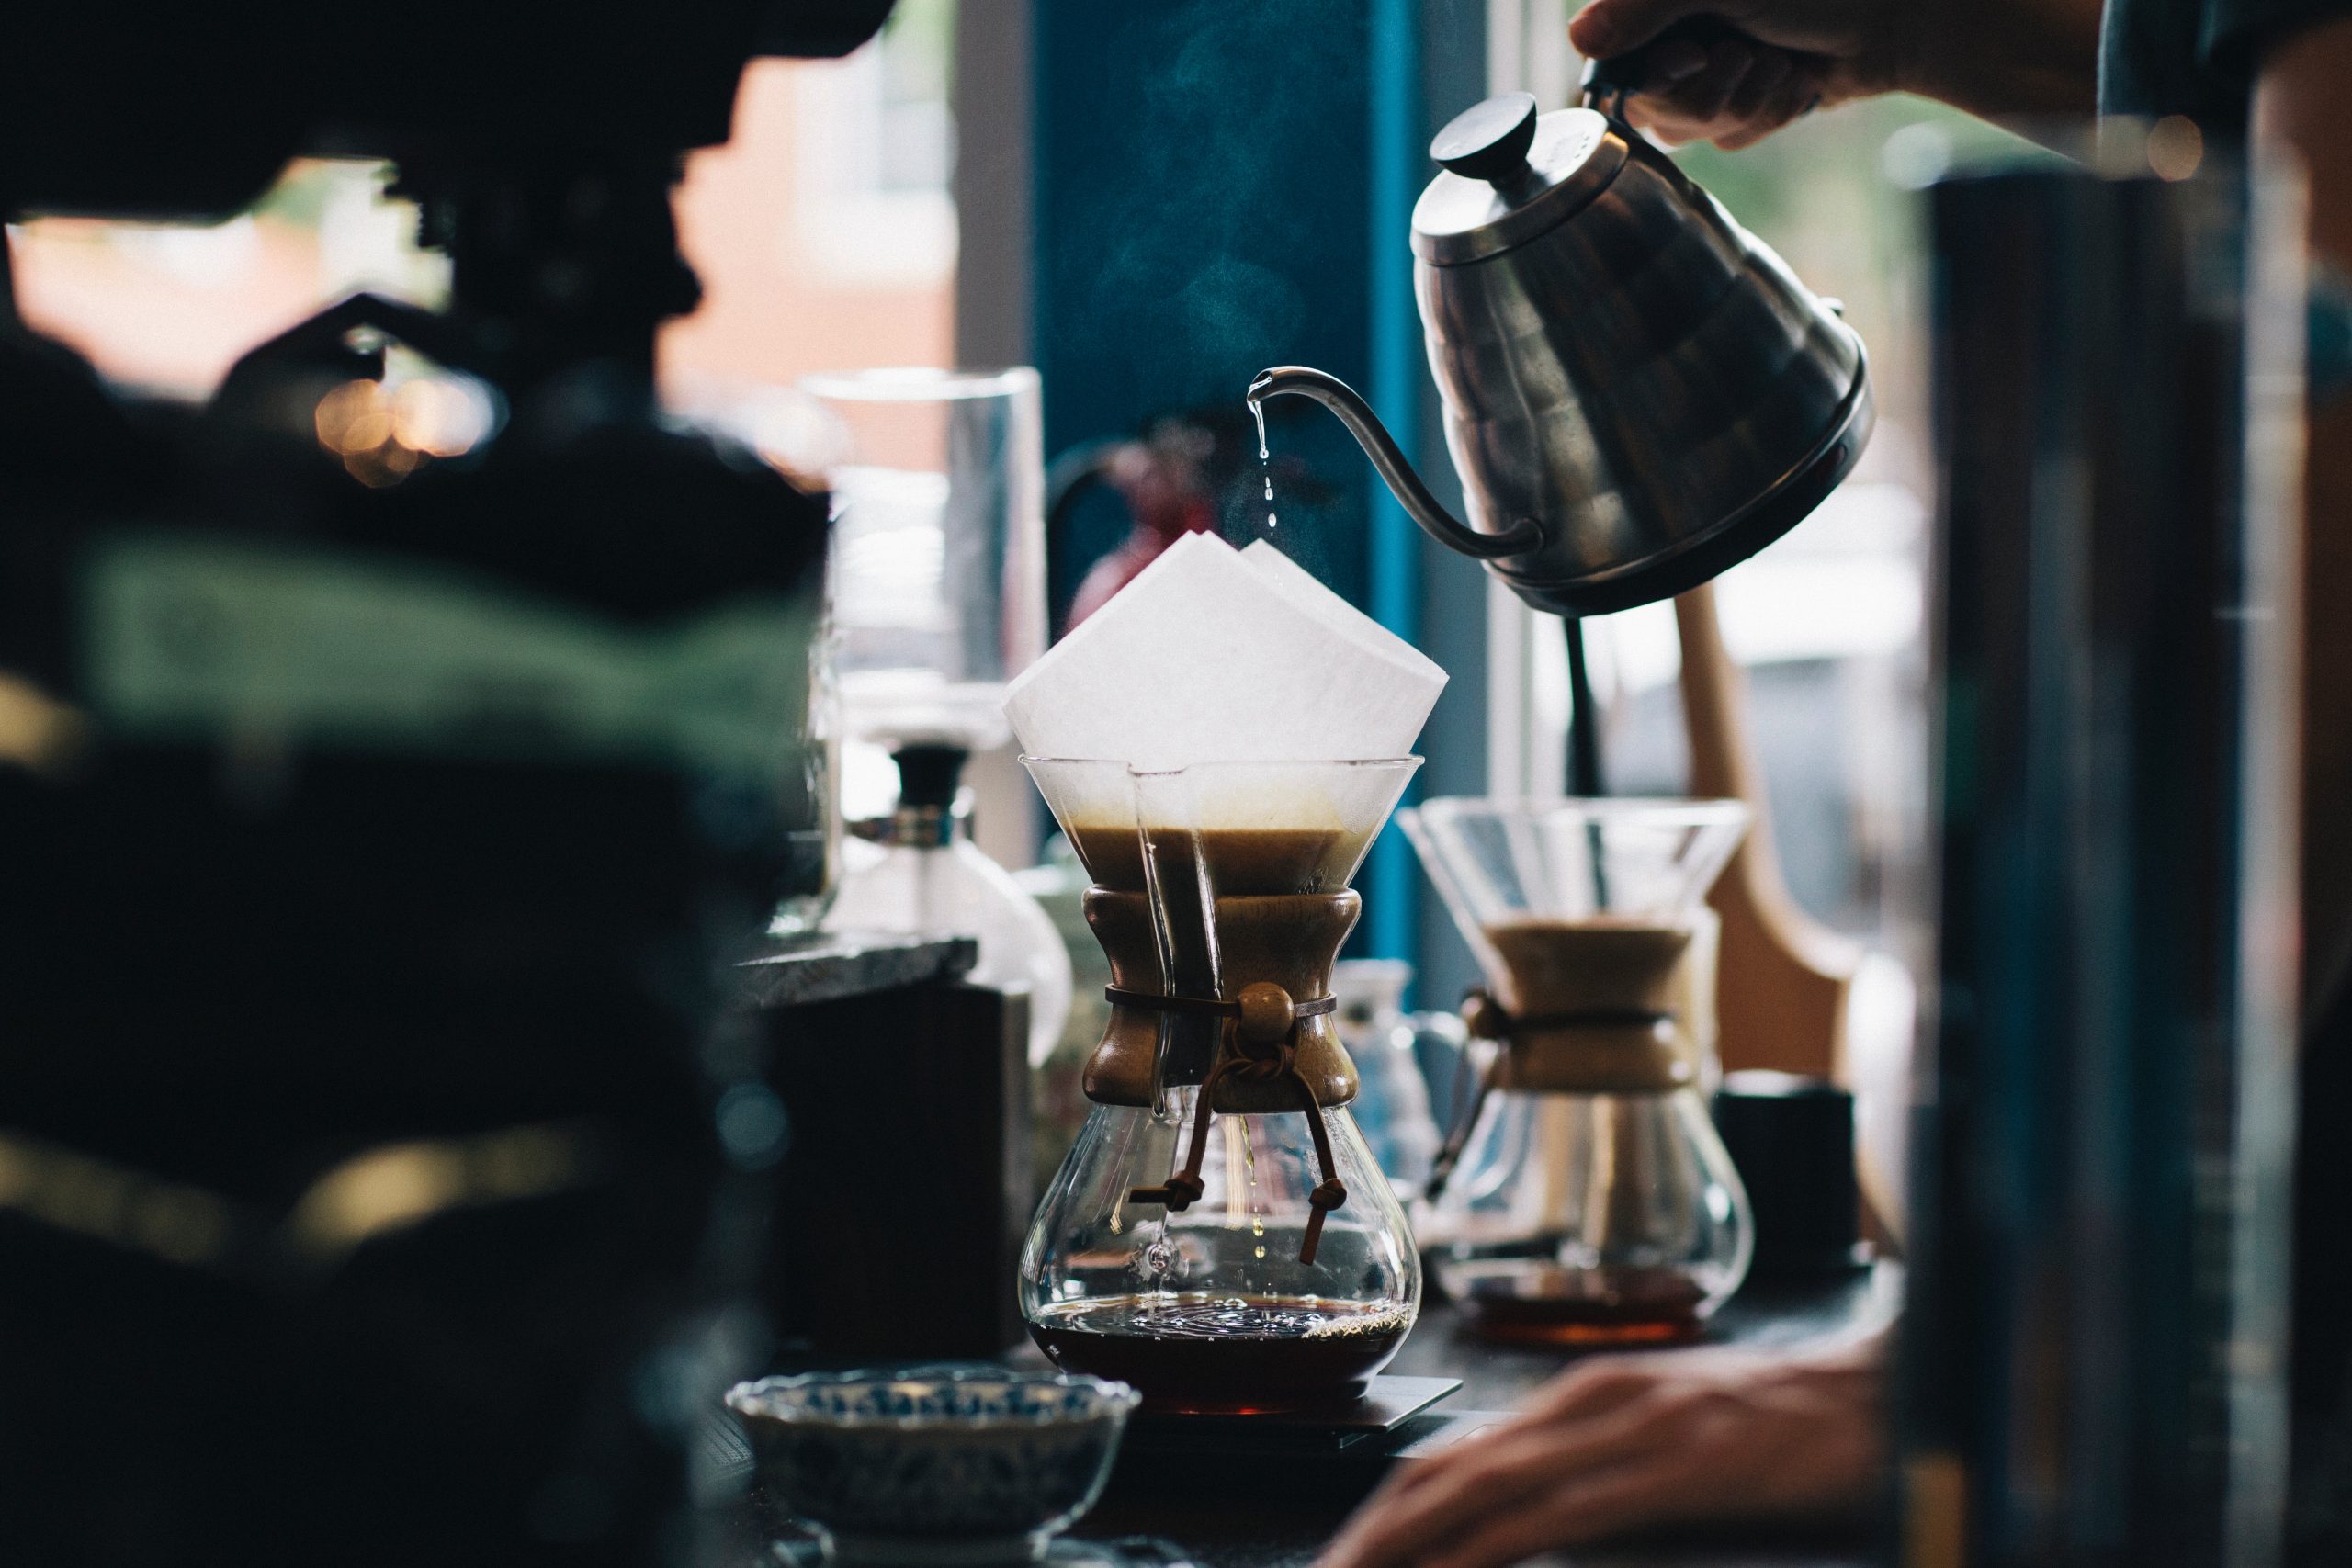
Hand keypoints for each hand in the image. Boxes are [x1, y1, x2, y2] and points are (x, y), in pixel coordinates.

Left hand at [1317, 1332, 1884, 1567]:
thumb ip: (1594, 1472)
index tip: (1339, 1561)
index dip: (1382, 1512)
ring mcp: (1627, 1429)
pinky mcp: (1673, 1465)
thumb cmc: (1783, 1428)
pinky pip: (1558, 1514)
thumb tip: (1521, 1521)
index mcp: (1579, 1397)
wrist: (1887, 1388)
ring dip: (1404, 1545)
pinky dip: (1487, 1547)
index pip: (1448, 1456)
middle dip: (1368, 1535)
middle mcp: (1585, 1401)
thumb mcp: (1666, 1441)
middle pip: (1441, 1472)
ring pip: (1481, 1490)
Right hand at [1568, 0, 1902, 148]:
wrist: (1895, 17)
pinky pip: (1730, 139)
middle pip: (1651, 110)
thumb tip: (1577, 37)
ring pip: (1692, 132)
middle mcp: (1675, 37)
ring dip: (1746, 104)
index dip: (1653, 77)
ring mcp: (1709, 74)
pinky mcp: (1742, 103)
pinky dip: (1769, 115)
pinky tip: (1793, 83)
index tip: (1694, 57)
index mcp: (1660, 6)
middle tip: (1748, 55)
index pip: (1613, 65)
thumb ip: (1645, 7)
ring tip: (1780, 65)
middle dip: (1710, 94)